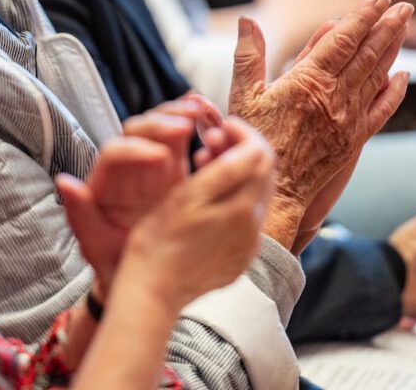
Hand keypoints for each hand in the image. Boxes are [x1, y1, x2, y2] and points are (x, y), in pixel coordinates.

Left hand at [58, 97, 220, 295]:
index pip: (116, 151)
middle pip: (138, 130)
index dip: (136, 149)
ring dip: (179, 115)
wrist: (136, 276)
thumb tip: (64, 182)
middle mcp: (127, 166)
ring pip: (160, 127)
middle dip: (161, 123)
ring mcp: (150, 164)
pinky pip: (181, 138)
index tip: (161, 157)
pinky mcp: (173, 166)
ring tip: (201, 111)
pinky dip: (194, 123)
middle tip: (186, 125)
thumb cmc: (111, 259)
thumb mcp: (93, 242)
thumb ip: (80, 213)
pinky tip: (211, 117)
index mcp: (106, 180)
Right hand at [120, 118, 274, 312]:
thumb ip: (225, 170)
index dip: (241, 132)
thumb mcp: (186, 196)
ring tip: (206, 162)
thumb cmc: (157, 241)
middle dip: (242, 147)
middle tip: (212, 140)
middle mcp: (251, 227)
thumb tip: (251, 147)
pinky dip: (235, 196)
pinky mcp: (241, 256)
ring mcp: (248, 244)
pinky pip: (249, 216)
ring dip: (239, 170)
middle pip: (264, 171)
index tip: (220, 125)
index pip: (260, 154)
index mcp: (239, 208)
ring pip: (257, 191)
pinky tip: (210, 196)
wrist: (151, 289)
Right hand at [229, 0, 411, 250]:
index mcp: (306, 81)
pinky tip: (402, 75)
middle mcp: (333, 96)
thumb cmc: (254, 141)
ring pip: (377, 75)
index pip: (342, 40)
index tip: (378, 0)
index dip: (362, 18)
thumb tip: (246, 20)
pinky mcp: (355, 138)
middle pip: (367, 53)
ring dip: (393, 48)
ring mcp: (348, 117)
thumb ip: (248, 55)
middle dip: (387, 26)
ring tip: (404, 27)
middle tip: (404, 7)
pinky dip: (394, 90)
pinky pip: (382, 109)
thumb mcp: (243, 95)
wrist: (275, 189)